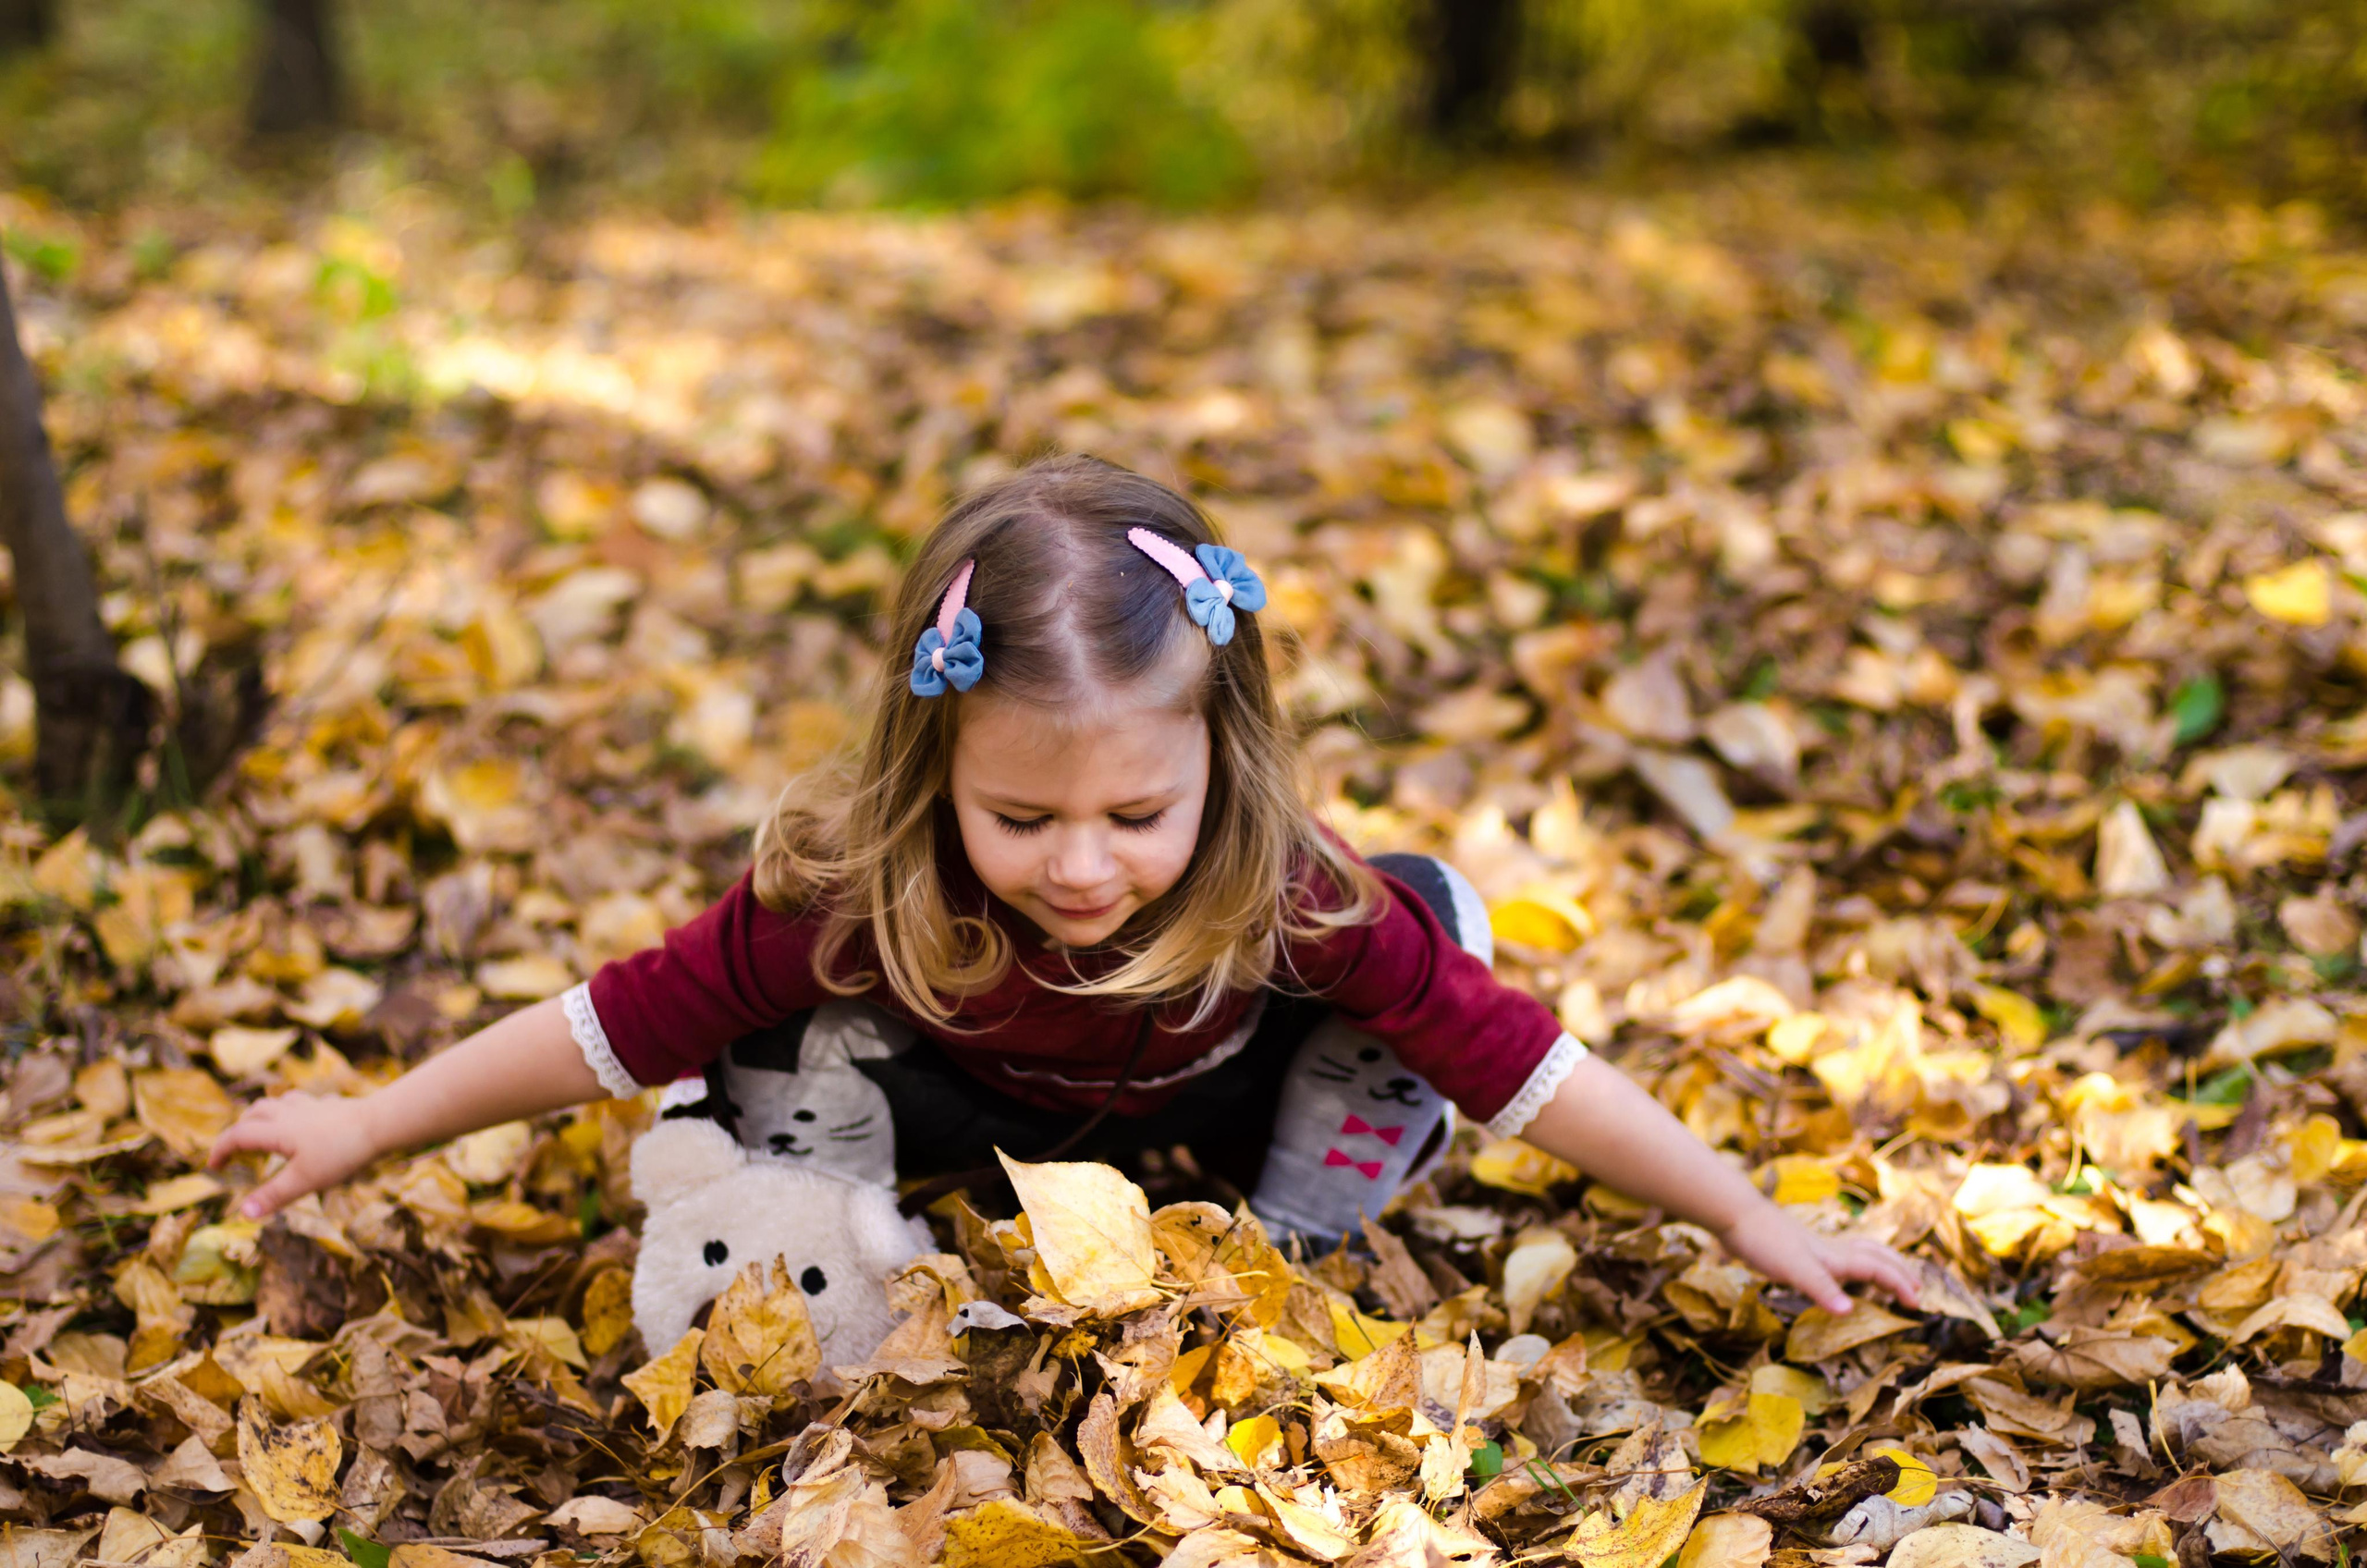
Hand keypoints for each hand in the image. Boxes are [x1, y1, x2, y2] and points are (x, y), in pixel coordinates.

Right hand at [207, 1092, 382, 1219]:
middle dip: (240, 1129)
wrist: (381, 1124)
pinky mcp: (334, 1106)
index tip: (213, 1167)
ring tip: (264, 1129)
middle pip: (255, 1113)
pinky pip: (308, 1103)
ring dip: (265, 1114)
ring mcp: (314, 1106)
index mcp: (277, 1130)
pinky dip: (296, 1110)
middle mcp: (291, 1113)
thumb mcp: (305, 1180)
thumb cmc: (341, 1152)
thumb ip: (274, 1196)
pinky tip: (307, 1120)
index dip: (221, 1150)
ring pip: (279, 1102)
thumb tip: (244, 1214)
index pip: (238, 1135)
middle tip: (235, 1149)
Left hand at [1718, 1204, 1920, 1315]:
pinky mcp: (1800, 1249)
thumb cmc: (1765, 1241)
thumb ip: (1822, 1290)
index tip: (1917, 1305)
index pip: (1879, 1270)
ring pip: (1859, 1252)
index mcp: (1836, 1257)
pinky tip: (1839, 1271)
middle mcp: (1831, 1251)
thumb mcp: (1795, 1270)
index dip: (1899, 1285)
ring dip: (1880, 1263)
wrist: (1736, 1215)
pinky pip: (1839, 1256)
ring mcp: (1816, 1248)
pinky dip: (1851, 1264)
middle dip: (1898, 1271)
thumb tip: (1849, 1312)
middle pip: (1876, 1256)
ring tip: (1888, 1275)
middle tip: (1916, 1288)